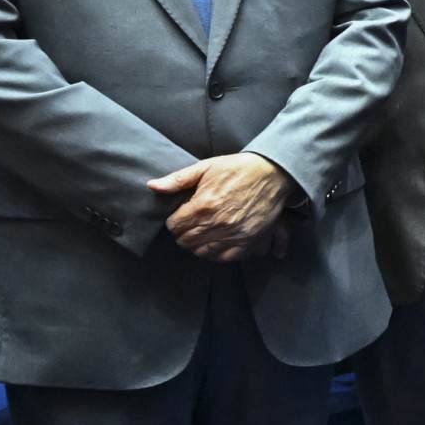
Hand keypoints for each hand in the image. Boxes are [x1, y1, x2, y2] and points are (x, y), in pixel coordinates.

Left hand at [148, 153, 295, 260]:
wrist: (272, 173)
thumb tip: (151, 186)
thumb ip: (177, 180)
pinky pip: (225, 257)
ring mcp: (233, 234)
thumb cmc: (237, 168)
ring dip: (197, 245)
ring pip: (202, 252)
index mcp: (202, 205)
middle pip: (186, 241)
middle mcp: (216, 223)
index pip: (174, 226)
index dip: (174, 221)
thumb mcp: (205, 167)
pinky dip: (216, 254)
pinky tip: (215, 244)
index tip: (180, 215)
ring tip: (200, 234)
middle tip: (189, 225)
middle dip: (183, 233)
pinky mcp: (248, 240)